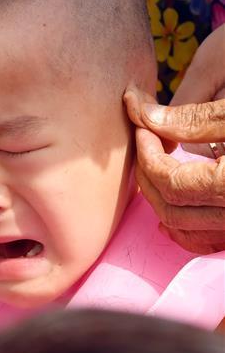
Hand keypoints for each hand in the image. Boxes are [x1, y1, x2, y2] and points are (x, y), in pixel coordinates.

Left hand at [124, 28, 224, 253]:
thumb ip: (194, 118)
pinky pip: (211, 238)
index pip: (170, 182)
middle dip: (148, 174)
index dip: (146, 152)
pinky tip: (176, 196)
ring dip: (162, 198)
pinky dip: (188, 221)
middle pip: (172, 210)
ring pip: (188, 230)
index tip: (142, 124)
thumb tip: (144, 115)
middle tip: (145, 140)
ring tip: (155, 163)